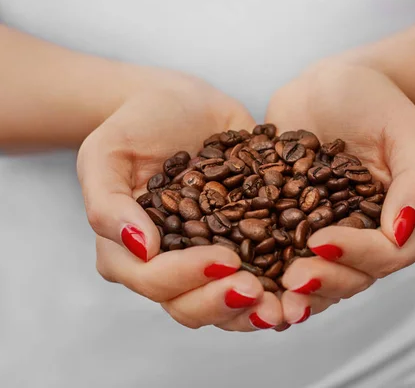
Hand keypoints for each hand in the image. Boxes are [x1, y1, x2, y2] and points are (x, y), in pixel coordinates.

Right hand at [77, 74, 283, 330]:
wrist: (178, 104)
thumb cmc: (135, 126)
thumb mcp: (105, 155)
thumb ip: (109, 204)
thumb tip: (142, 248)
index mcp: (133, 252)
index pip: (154, 281)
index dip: (186, 278)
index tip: (223, 260)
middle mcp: (172, 263)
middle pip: (191, 306)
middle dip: (224, 304)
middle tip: (256, 290)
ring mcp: (210, 255)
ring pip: (228, 303)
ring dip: (256, 311)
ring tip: (287, 306)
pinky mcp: (245, 241)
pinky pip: (263, 273)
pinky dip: (283, 285)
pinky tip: (308, 281)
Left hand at [265, 59, 414, 325]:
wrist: (330, 86)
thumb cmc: (375, 102)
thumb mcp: (406, 133)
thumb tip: (402, 231)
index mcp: (401, 220)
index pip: (389, 253)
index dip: (359, 255)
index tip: (322, 242)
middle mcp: (366, 236)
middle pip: (355, 277)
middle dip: (325, 282)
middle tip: (293, 279)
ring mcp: (329, 236)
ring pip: (321, 278)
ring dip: (298, 293)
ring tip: (271, 298)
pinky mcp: (293, 228)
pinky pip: (284, 258)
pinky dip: (269, 274)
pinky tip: (246, 279)